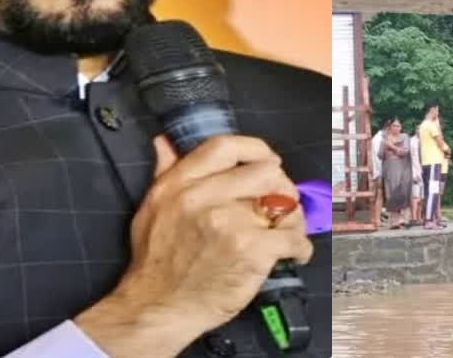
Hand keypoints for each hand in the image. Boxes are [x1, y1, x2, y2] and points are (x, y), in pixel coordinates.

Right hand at [75, 135, 311, 356]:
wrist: (159, 308)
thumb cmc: (155, 263)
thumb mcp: (151, 209)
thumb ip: (164, 173)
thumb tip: (165, 143)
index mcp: (179, 184)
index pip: (225, 146)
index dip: (255, 149)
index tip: (267, 160)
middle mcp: (203, 197)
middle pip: (265, 171)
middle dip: (281, 185)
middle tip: (281, 202)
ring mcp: (229, 223)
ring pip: (284, 206)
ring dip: (293, 219)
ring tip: (287, 231)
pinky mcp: (250, 251)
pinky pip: (294, 238)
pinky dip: (301, 247)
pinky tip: (295, 254)